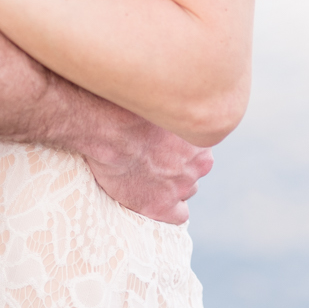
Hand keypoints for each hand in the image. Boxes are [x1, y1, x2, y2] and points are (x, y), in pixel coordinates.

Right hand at [78, 104, 214, 225]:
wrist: (107, 128)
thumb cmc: (127, 105)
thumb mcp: (161, 98)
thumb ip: (174, 104)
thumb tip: (173, 92)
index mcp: (202, 137)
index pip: (200, 148)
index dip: (181, 147)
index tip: (164, 143)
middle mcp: (197, 163)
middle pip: (194, 169)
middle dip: (179, 166)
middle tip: (154, 158)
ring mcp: (181, 186)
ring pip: (186, 189)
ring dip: (172, 186)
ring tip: (147, 176)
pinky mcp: (161, 206)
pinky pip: (178, 216)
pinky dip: (167, 209)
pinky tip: (151, 199)